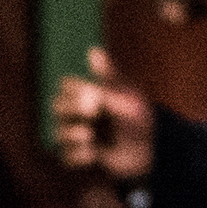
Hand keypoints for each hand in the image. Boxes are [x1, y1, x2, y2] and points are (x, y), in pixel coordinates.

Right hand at [52, 47, 155, 181]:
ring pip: (58, 133)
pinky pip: (66, 156)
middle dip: (70, 109)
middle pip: (55, 106)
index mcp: (89, 95)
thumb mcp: (125, 95)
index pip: (65, 86)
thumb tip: (92, 50)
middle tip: (93, 113)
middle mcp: (79, 114)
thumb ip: (106, 76)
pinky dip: (78, 156)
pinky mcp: (80, 157)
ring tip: (89, 137)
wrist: (150, 150)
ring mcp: (78, 136)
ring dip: (72, 134)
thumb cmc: (139, 117)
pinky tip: (94, 155)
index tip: (94, 95)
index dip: (74, 90)